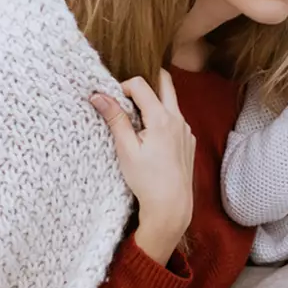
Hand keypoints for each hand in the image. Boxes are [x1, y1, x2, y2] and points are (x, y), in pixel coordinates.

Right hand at [91, 72, 196, 262]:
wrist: (171, 205)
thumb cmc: (147, 180)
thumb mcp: (126, 148)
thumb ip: (115, 118)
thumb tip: (98, 95)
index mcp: (161, 118)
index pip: (140, 84)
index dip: (123, 87)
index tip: (114, 104)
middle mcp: (178, 119)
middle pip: (164, 82)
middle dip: (144, 84)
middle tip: (128, 97)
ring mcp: (186, 130)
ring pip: (170, 103)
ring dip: (153, 104)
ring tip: (137, 125)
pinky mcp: (189, 141)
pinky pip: (176, 121)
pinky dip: (162, 121)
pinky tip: (151, 142)